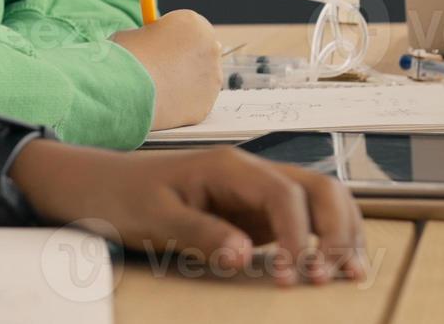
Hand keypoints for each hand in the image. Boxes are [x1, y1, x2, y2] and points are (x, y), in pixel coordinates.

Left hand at [8, 140, 366, 285]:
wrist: (93, 184)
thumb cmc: (119, 195)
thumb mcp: (154, 217)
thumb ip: (201, 234)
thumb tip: (245, 257)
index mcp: (230, 166)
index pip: (285, 195)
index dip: (298, 237)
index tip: (292, 276)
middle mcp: (249, 173)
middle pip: (320, 188)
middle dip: (340, 229)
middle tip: (340, 274)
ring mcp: (253, 191)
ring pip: (319, 200)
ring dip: (341, 232)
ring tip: (350, 273)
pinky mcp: (249, 211)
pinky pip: (298, 220)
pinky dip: (320, 240)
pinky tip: (328, 267)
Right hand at [112, 9, 221, 128]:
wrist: (126, 91)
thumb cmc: (126, 58)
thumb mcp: (133, 35)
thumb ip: (148, 37)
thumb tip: (148, 43)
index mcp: (192, 22)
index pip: (189, 26)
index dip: (174, 36)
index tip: (163, 44)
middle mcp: (210, 47)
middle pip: (201, 50)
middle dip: (186, 58)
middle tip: (163, 67)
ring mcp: (212, 77)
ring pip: (201, 79)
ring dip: (185, 82)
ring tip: (157, 88)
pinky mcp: (207, 104)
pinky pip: (195, 102)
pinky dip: (182, 104)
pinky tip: (162, 104)